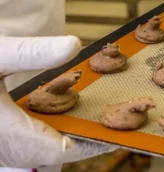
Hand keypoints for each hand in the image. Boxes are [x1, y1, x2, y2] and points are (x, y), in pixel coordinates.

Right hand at [0, 35, 114, 167]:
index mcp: (6, 133)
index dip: (91, 143)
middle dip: (80, 139)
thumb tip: (74, 45)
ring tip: (89, 116)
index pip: (60, 151)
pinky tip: (48, 112)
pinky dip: (40, 133)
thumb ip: (31, 52)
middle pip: (49, 153)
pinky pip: (19, 145)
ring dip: (60, 137)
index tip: (117, 130)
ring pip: (33, 151)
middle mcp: (0, 147)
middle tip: (110, 119)